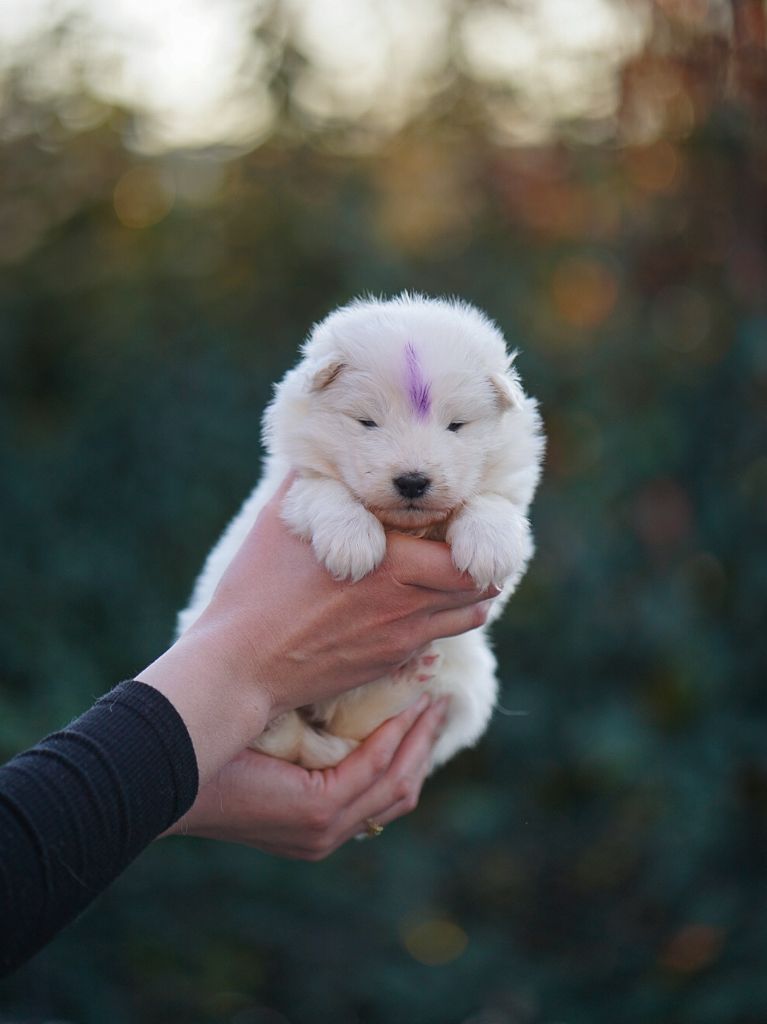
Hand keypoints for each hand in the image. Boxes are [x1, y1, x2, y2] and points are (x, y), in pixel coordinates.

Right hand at [138, 477, 495, 783]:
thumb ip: (313, 480)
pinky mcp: (388, 664)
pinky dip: (441, 619)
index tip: (461, 519)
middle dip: (481, 565)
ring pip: (468, 618)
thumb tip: (320, 444)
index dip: (474, 535)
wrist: (241, 667)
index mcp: (391, 564)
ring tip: (451, 574)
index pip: (467, 554)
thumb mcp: (283, 521)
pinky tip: (417, 603)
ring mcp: (401, 641)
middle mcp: (406, 605)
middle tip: (466, 544)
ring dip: (468, 595)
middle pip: (480, 588)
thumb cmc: (256, 591)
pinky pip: (436, 639)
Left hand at [164, 695, 448, 858]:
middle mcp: (327, 833)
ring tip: (431, 698)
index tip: (425, 707)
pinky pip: (373, 771)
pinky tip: (405, 706)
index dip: (411, 750)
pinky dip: (395, 738)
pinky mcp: (317, 812)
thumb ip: (311, 731)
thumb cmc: (213, 744)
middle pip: (401, 791)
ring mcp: (324, 829)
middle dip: (425, 744)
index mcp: (316, 823)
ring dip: (420, 739)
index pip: (382, 791)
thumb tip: (342, 687)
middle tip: (439, 699)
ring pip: (398, 783)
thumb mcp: (275, 737)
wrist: (167, 766)